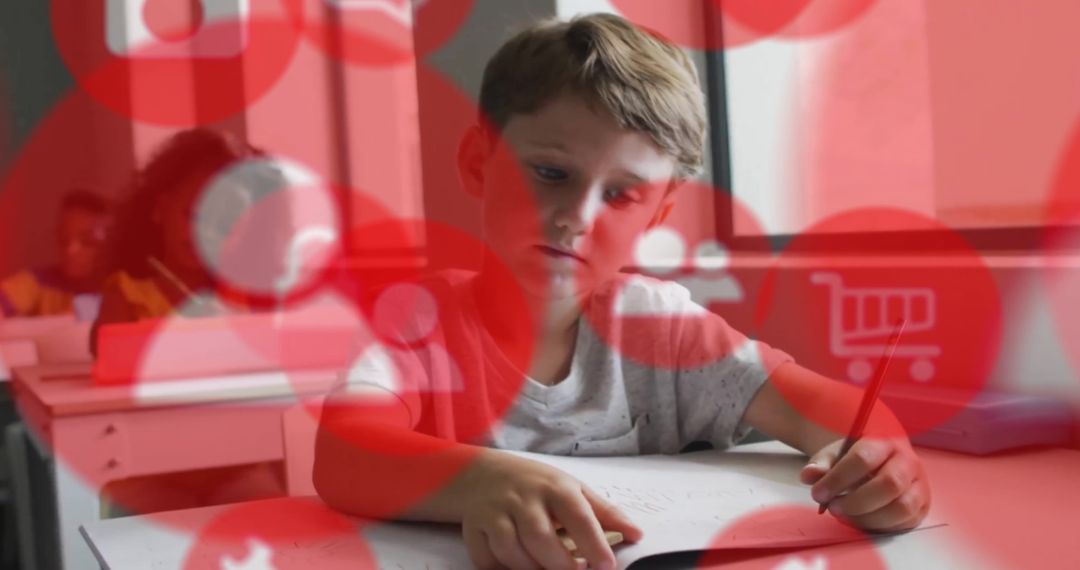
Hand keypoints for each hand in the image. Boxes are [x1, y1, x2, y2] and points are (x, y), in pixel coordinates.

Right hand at [459, 451, 642, 569]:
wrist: (482, 474)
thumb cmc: (536, 485)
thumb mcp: (572, 489)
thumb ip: (604, 512)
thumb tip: (637, 534)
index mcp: (554, 487)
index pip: (577, 516)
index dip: (593, 544)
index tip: (607, 566)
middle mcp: (523, 497)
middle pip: (541, 538)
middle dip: (560, 565)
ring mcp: (495, 512)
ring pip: (511, 551)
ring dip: (531, 569)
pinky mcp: (473, 527)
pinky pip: (486, 558)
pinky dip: (501, 569)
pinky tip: (516, 567)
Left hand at [800, 438, 930, 531]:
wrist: (883, 457)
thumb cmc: (857, 456)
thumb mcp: (837, 452)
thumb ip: (822, 463)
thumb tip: (809, 476)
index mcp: (884, 440)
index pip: (863, 458)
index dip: (838, 479)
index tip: (817, 493)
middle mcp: (908, 461)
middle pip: (889, 484)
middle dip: (856, 502)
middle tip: (832, 508)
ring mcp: (919, 484)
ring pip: (901, 507)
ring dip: (869, 517)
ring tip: (845, 516)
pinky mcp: (922, 505)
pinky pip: (905, 522)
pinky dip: (880, 526)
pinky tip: (860, 521)